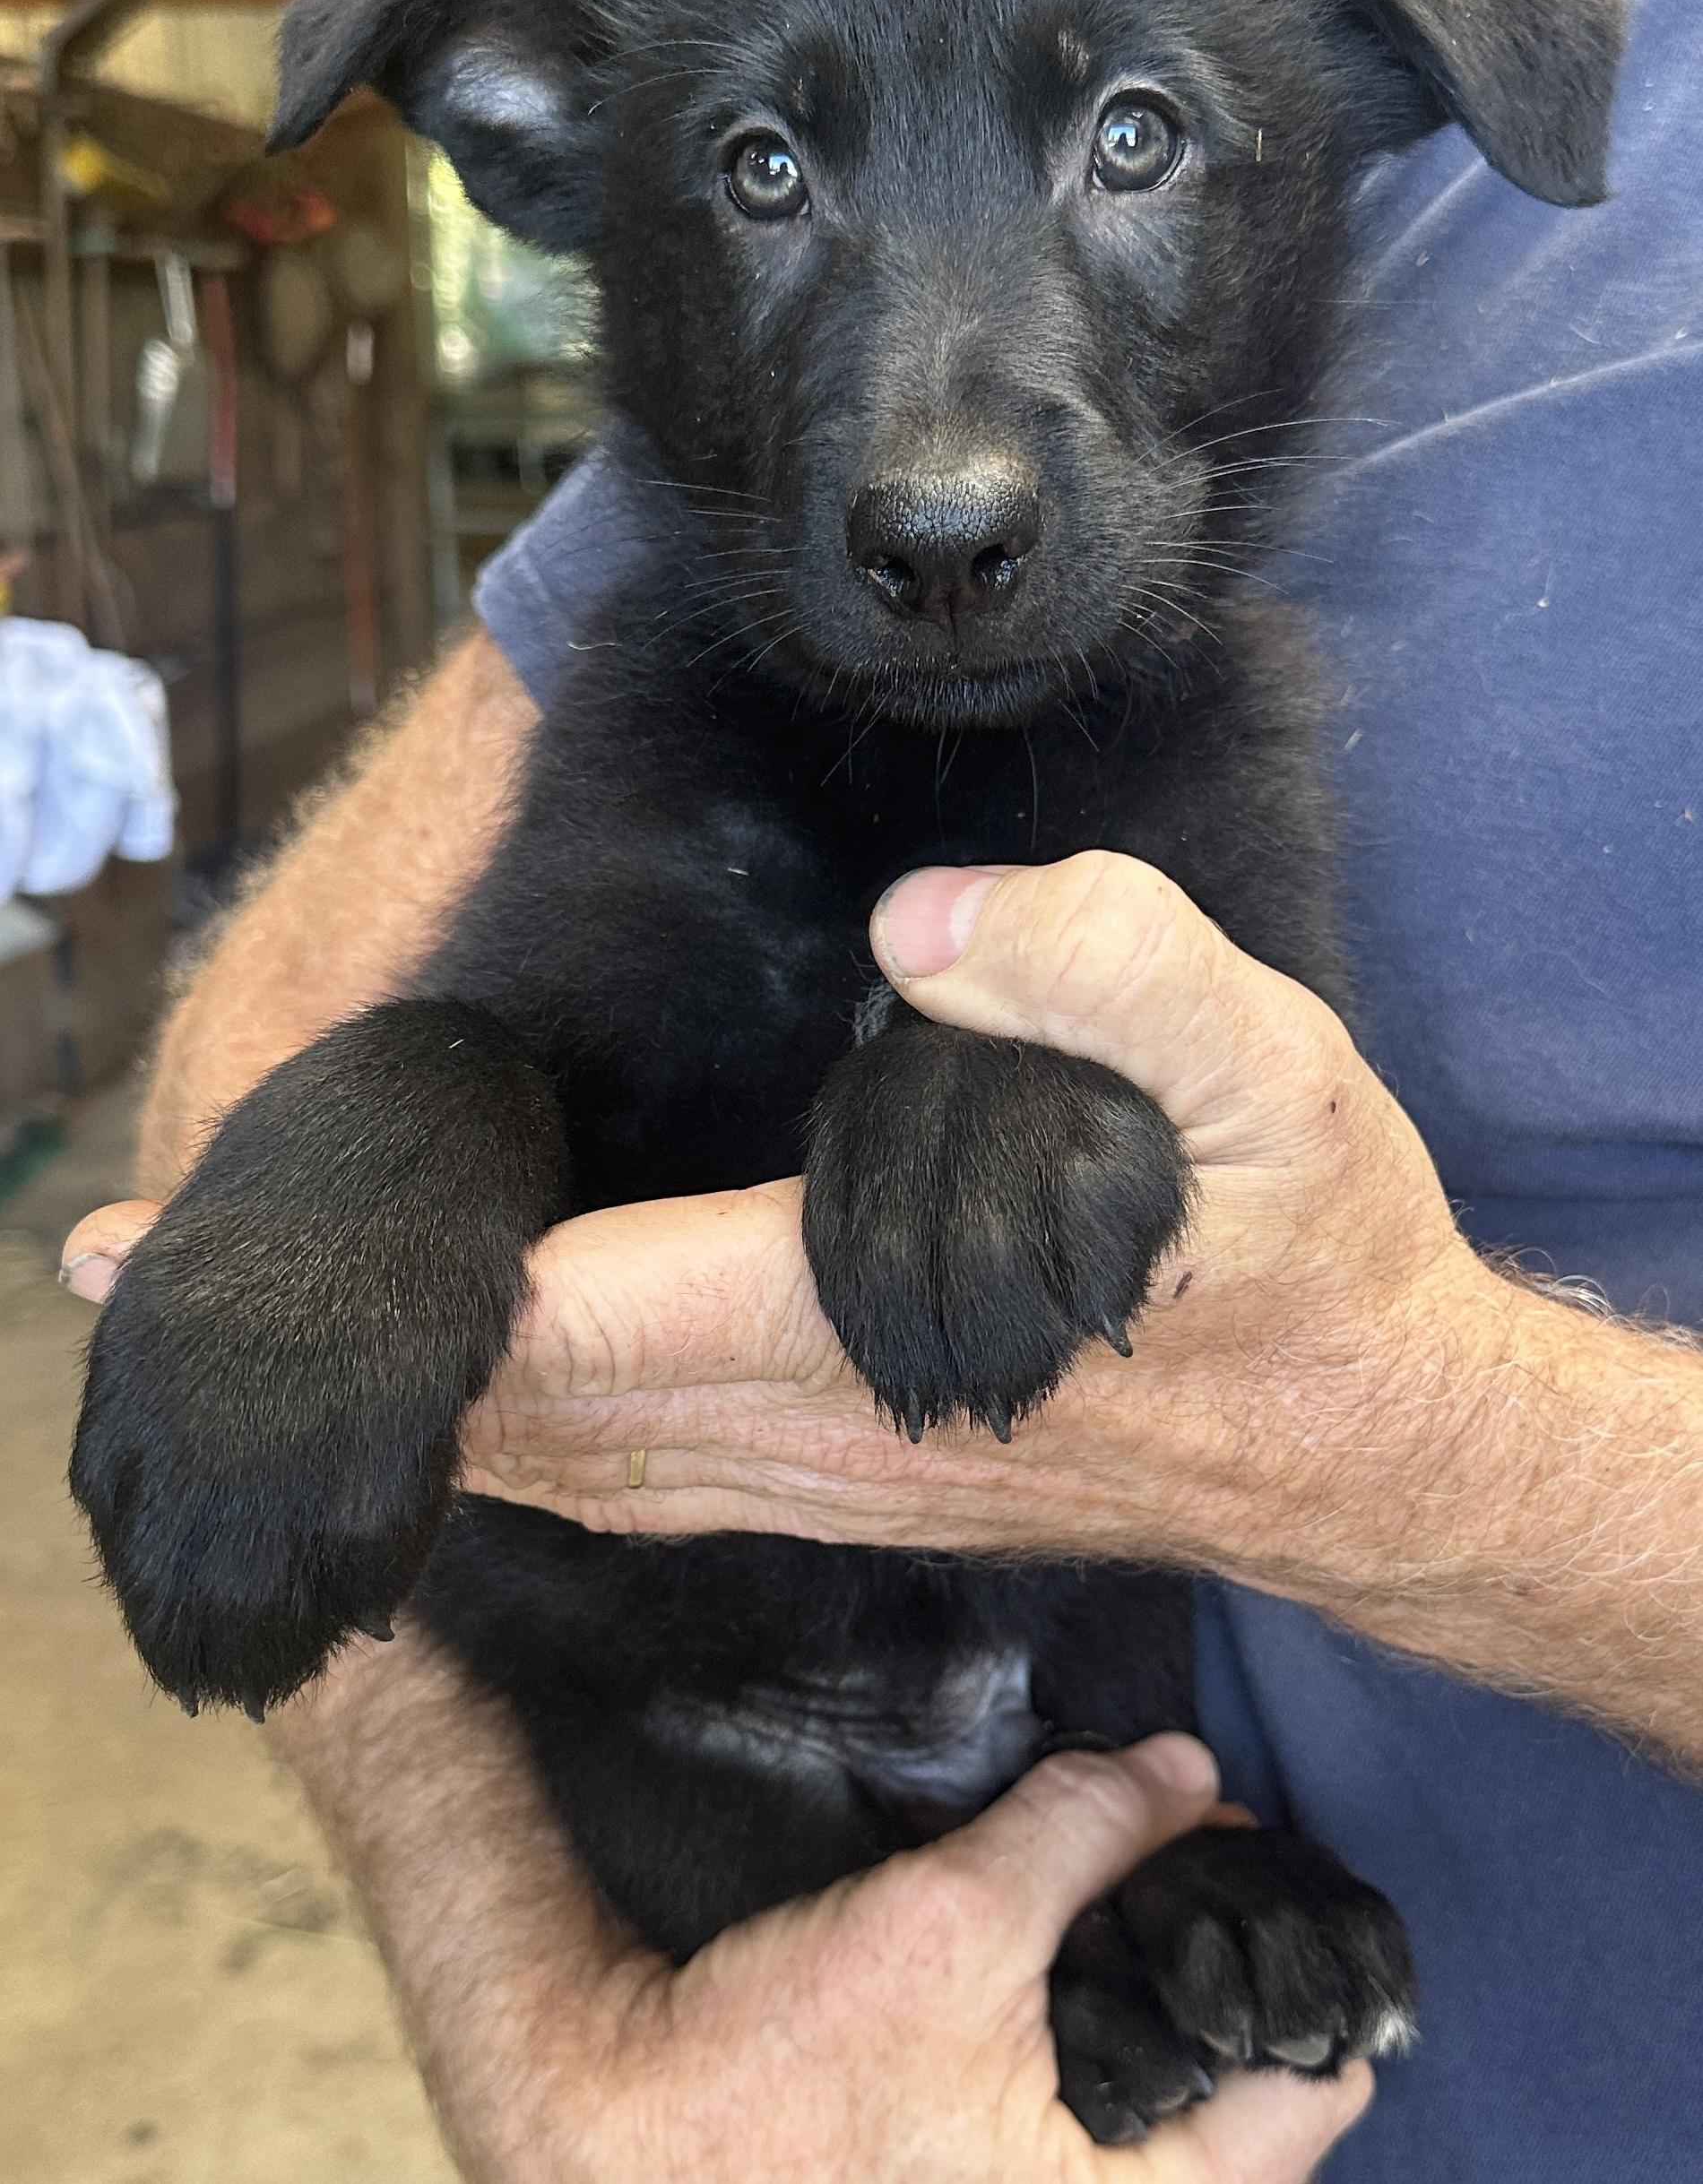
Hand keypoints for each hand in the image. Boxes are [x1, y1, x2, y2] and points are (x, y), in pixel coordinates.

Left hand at [61, 849, 1500, 1588]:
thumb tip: (923, 927)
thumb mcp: (1269, 1068)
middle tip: (127, 1286)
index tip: (170, 1255)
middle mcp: (807, 1433)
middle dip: (325, 1358)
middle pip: (508, 1416)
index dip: (376, 1295)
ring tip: (271, 1340)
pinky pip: (625, 1483)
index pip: (560, 1320)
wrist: (1379, 1443)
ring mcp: (820, 1479)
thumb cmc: (1313, 1251)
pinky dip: (509, 1442)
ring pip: (555, 1468)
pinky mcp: (851, 1486)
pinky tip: (473, 1402)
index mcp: (856, 1327)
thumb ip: (1103, 973)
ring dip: (403, 1405)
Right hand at [479, 1730, 1370, 2183]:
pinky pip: (1093, 2105)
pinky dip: (1092, 2015)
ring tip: (1118, 1869)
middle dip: (1218, 1953)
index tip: (1252, 1850)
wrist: (621, 2138)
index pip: (1318, 2091)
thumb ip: (1083, 1836)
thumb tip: (1186, 1769)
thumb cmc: (782, 2073)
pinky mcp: (990, 2181)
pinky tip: (1052, 1931)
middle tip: (1183, 1836)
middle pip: (1249, 2089)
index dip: (1301, 1950)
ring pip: (1168, 2091)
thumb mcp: (950, 1927)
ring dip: (1152, 1974)